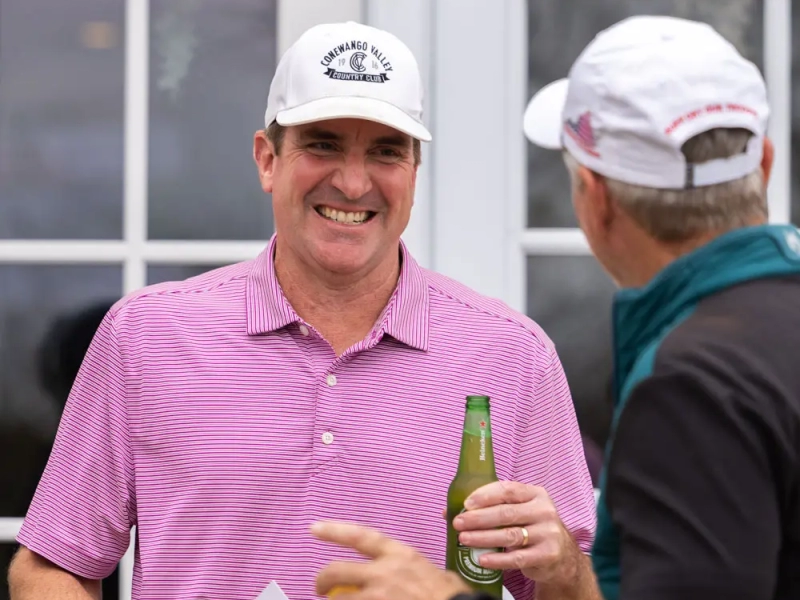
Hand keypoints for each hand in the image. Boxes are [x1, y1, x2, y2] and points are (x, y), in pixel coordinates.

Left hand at [311, 521, 470, 599]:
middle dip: (323, 579)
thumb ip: (411, 570)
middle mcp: (385, 573)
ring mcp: (379, 596)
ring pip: (341, 599)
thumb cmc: (452, 596)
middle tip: (319, 588)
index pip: (361, 537)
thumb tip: (402, 575)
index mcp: (400, 555)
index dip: (335, 531)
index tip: (314, 528)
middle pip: (338, 570)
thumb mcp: (434, 573)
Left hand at [451, 481, 578, 584]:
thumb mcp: (519, 511)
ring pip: (509, 535)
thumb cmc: (531, 527)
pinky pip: (517, 558)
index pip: (507, 490)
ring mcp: (548, 533)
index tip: (466, 503)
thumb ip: (490, 507)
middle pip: (506, 513)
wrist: (562, 554)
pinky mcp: (547, 554)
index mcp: (535, 494)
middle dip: (478, 518)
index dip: (485, 495)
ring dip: (483, 537)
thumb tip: (447, 510)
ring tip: (464, 539)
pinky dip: (497, 559)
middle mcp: (544, 511)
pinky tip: (481, 559)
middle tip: (458, 523)